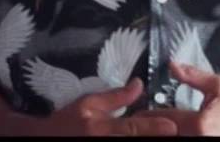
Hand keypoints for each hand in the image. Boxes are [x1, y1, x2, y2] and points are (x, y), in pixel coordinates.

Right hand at [45, 77, 177, 135]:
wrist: (45, 139)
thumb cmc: (67, 122)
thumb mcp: (88, 104)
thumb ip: (116, 97)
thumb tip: (139, 84)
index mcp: (102, 128)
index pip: (133, 127)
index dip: (153, 127)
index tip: (172, 126)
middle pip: (136, 139)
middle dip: (155, 135)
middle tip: (174, 131)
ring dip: (148, 138)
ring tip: (165, 134)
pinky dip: (137, 140)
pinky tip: (148, 136)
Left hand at [133, 61, 219, 135]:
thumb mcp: (218, 86)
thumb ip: (193, 76)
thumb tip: (173, 65)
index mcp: (199, 123)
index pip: (164, 118)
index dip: (147, 115)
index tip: (137, 112)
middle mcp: (195, 138)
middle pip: (161, 133)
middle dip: (148, 127)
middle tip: (137, 121)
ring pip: (168, 138)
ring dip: (155, 132)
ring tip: (146, 127)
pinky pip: (178, 141)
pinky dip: (168, 135)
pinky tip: (163, 130)